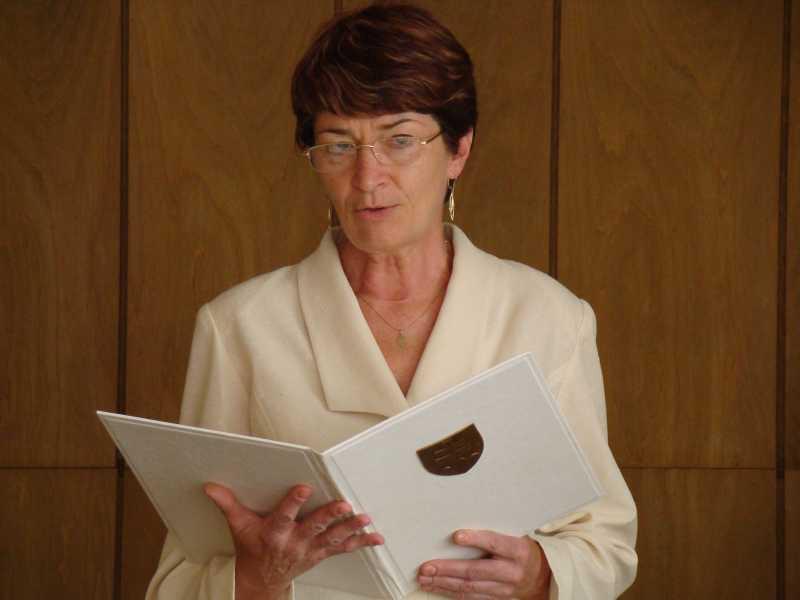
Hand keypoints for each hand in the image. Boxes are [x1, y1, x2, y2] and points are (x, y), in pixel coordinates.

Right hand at [204, 483, 383, 599]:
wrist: (260, 580)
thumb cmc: (251, 548)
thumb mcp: (238, 526)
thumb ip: (228, 504)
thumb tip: (211, 486)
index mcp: (274, 532)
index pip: (284, 515)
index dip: (294, 502)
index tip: (304, 488)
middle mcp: (294, 542)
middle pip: (314, 527)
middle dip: (330, 516)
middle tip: (344, 504)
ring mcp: (309, 550)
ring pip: (332, 538)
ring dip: (350, 528)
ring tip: (365, 518)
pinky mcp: (320, 554)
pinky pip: (343, 549)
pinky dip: (361, 543)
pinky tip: (376, 538)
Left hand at [417, 529, 550, 599]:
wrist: (543, 576)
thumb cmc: (523, 549)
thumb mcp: (517, 536)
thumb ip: (496, 530)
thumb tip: (464, 516)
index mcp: (517, 551)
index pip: (495, 544)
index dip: (476, 540)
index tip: (456, 536)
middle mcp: (510, 572)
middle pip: (475, 571)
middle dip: (448, 569)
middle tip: (427, 566)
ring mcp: (503, 589)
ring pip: (469, 588)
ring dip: (444, 583)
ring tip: (425, 578)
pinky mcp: (496, 599)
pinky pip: (470, 598)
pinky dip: (451, 592)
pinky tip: (436, 586)